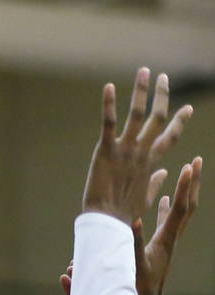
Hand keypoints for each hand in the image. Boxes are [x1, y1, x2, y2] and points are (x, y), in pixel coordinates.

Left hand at [82, 68, 192, 223]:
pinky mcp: (106, 151)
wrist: (108, 222)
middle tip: (162, 77)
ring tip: (144, 71)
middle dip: (161, 96)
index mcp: (150, 163)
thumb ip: (155, 182)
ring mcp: (125, 150)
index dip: (179, 122)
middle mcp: (141, 152)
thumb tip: (164, 172)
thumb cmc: (125, 213)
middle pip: (157, 118)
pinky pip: (108, 123)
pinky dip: (108, 105)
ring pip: (138, 115)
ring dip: (141, 91)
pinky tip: (108, 87)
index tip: (188, 107)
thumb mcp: (145, 196)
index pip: (170, 137)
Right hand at [133, 156, 202, 294]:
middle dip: (193, 182)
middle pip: (188, 205)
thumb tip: (134, 220)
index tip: (188, 166)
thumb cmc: (137, 288)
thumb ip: (133, 243)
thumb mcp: (133, 265)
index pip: (178, 209)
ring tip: (186, 171)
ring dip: (184, 190)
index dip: (183, 187)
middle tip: (197, 161)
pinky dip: (166, 205)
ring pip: (180, 211)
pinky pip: (166, 220)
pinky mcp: (160, 245)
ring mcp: (167, 240)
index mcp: (165, 240)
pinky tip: (162, 197)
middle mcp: (171, 238)